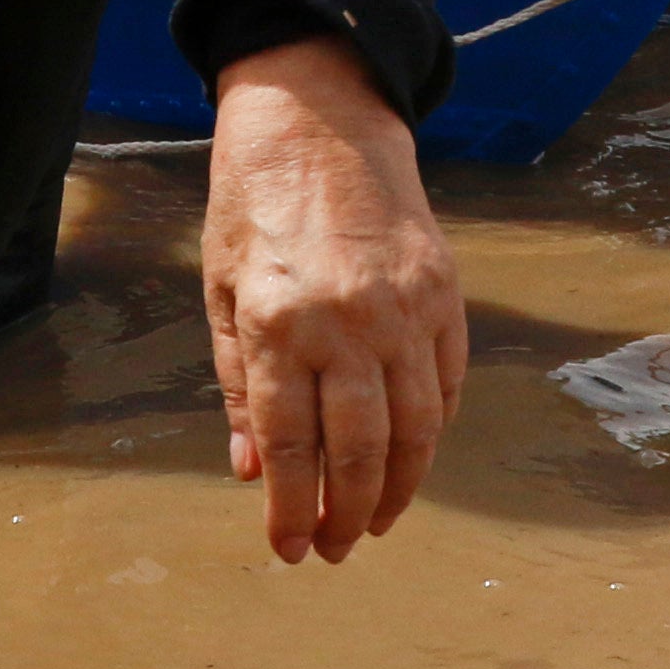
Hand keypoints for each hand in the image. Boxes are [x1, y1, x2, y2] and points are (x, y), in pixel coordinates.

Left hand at [200, 35, 461, 563]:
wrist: (319, 118)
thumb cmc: (254, 204)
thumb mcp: (221, 291)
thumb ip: (241, 386)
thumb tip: (251, 471)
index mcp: (280, 323)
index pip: (291, 446)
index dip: (291, 509)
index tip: (289, 549)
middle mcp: (349, 322)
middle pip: (361, 450)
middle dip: (348, 514)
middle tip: (336, 550)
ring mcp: (406, 308)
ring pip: (417, 428)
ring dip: (399, 488)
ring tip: (377, 520)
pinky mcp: (443, 293)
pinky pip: (448, 383)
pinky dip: (433, 432)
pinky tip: (411, 459)